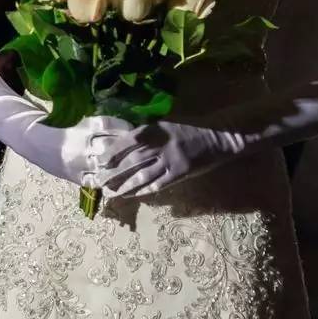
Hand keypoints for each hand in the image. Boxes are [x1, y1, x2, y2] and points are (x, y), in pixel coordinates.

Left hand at [83, 115, 244, 200]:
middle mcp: (162, 144)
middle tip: (99, 181)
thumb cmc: (191, 128)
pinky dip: (144, 190)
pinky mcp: (180, 173)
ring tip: (111, 192)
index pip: (130, 140)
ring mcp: (171, 160)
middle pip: (133, 160)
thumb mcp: (167, 123)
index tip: (101, 160)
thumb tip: (124, 140)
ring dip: (126, 185)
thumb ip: (149, 132)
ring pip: (143, 175)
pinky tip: (133, 195)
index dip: (114, 151)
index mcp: (158, 129)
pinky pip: (159, 184)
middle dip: (114, 172)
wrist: (218, 136)